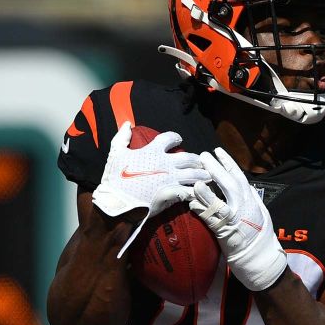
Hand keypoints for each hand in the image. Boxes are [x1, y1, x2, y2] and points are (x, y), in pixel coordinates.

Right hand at [92, 122, 208, 257]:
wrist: (117, 201)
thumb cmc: (115, 178)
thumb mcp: (115, 153)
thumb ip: (122, 137)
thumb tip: (127, 123)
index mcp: (153, 151)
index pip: (169, 138)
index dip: (175, 137)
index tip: (179, 139)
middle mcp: (165, 163)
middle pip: (188, 157)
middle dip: (196, 159)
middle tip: (201, 161)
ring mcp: (171, 178)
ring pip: (193, 174)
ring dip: (202, 175)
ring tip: (209, 176)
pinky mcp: (173, 193)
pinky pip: (190, 191)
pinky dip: (196, 192)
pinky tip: (201, 192)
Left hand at [189, 148, 286, 290]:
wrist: (261, 256)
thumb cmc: (258, 234)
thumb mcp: (258, 210)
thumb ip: (249, 197)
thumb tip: (243, 185)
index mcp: (250, 199)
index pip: (239, 176)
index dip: (228, 162)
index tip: (218, 150)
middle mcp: (244, 206)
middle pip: (229, 184)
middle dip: (216, 169)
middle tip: (203, 156)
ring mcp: (235, 219)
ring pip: (220, 202)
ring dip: (207, 191)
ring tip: (196, 180)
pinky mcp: (226, 232)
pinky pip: (211, 220)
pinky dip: (202, 210)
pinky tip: (192, 203)